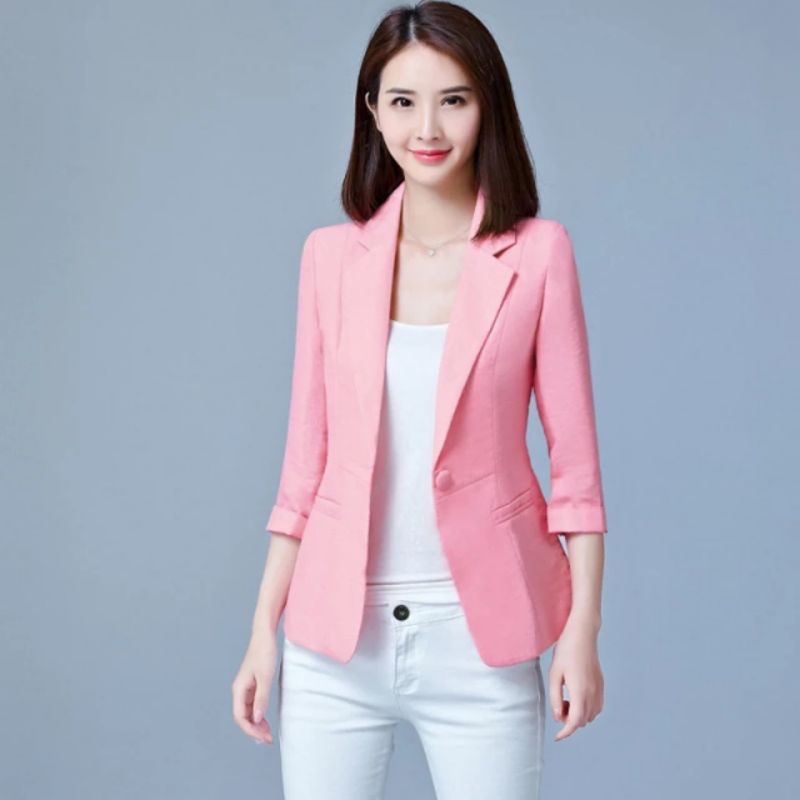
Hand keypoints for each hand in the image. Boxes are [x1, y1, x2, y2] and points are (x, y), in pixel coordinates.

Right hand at [232, 631, 278, 743]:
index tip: (263, 738)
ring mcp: (246, 688)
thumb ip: (261, 698)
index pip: (240, 717)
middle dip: (254, 730)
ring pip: (248, 712)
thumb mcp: (265, 677)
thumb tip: (258, 719)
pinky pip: (253, 705)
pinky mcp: (252, 685)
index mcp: (239, 689)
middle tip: (268, 740)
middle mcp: (240, 691)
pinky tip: (266, 721)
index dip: (250, 730)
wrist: (265, 636)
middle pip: (243, 717)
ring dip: (257, 724)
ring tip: (268, 734)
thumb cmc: (264, 653)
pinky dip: (259, 715)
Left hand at [548, 619, 603, 740]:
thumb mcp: (554, 674)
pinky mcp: (601, 684)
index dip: (566, 732)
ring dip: (578, 715)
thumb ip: (555, 697)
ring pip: (591, 715)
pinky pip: (597, 706)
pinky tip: (575, 697)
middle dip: (569, 721)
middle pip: (583, 720)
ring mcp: (599, 689)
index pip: (575, 722)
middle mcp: (592, 693)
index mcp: (580, 691)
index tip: (557, 737)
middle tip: (558, 706)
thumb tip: (558, 717)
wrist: (582, 635)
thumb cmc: (565, 651)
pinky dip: (587, 709)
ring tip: (565, 699)